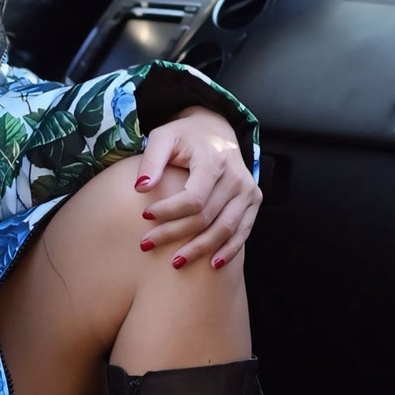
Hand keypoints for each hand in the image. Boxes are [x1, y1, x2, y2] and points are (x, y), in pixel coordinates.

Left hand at [135, 106, 261, 270]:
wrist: (216, 130)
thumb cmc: (185, 136)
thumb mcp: (163, 137)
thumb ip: (151, 161)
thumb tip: (141, 188)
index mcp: (214, 161)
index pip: (193, 198)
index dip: (168, 212)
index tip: (145, 217)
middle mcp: (236, 177)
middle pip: (205, 217)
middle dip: (174, 234)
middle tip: (147, 244)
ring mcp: (248, 191)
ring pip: (225, 229)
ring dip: (199, 249)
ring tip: (175, 262)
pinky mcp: (253, 200)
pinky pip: (243, 232)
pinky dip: (228, 250)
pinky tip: (212, 264)